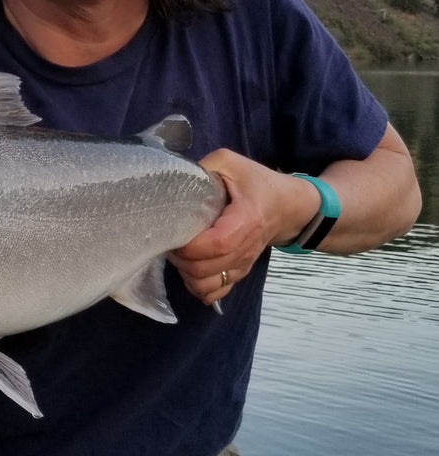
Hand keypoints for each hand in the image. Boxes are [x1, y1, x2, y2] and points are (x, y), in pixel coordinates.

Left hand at [169, 148, 305, 307]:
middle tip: (169, 239)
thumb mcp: (231, 163)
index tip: (173, 232)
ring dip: (185, 273)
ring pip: (207, 285)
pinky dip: (196, 286)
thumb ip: (203, 168)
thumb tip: (175, 179)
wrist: (288, 207)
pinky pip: (214, 292)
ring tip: (178, 252)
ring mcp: (242, 264)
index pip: (217, 244)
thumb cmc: (257, 184)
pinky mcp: (238, 272)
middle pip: (206, 269)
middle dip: (180, 258)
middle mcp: (246, 248)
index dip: (190, 245)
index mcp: (246, 219)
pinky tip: (189, 268)